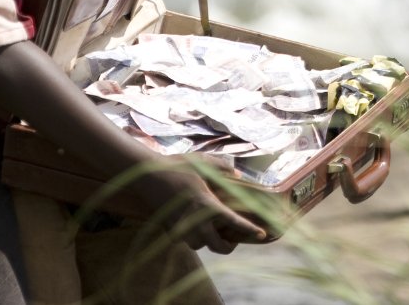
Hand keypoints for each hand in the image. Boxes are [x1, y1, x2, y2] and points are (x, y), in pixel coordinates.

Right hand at [136, 168, 266, 253]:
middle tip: (232, 239)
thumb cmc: (175, 167)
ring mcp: (181, 228)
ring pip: (200, 245)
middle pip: (218, 247)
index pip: (233, 222)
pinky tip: (193, 225)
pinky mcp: (170, 230)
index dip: (249, 230)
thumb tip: (237, 173)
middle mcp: (196, 221)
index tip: (262, 234)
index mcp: (207, 205)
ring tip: (212, 230)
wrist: (146, 175)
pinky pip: (185, 240)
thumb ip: (222, 167)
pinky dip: (192, 236)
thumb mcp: (201, 161)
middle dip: (228, 246)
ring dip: (208, 241)